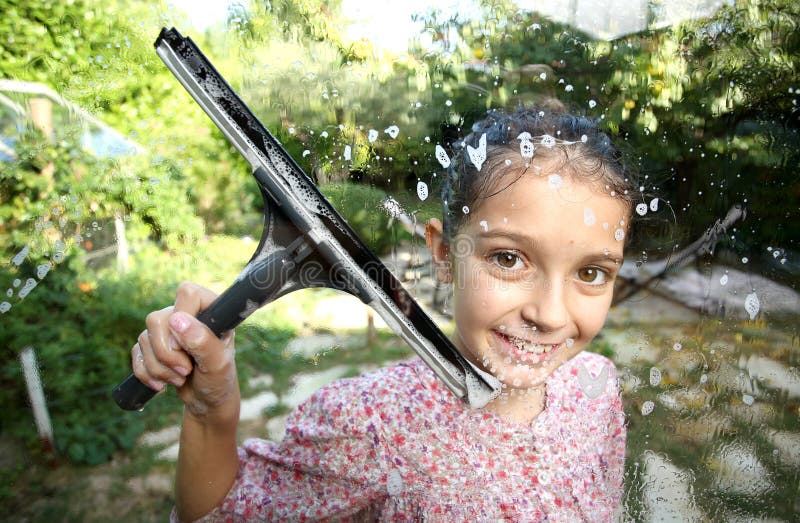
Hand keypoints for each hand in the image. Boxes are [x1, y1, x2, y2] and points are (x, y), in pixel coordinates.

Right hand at [131, 282, 239, 422]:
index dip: (180, 319)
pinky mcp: (152, 344)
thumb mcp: (217, 363)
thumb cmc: (219, 378)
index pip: (187, 293)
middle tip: (186, 369)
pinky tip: (163, 383)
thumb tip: (178, 320)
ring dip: (159, 368)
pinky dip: (147, 374)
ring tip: (181, 377)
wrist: (206, 400)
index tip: (185, 346)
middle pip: (156, 319)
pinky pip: (136, 353)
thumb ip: (202, 341)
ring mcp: (167, 328)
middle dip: (167, 353)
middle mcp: (186, 313)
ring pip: (143, 338)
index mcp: (209, 309)